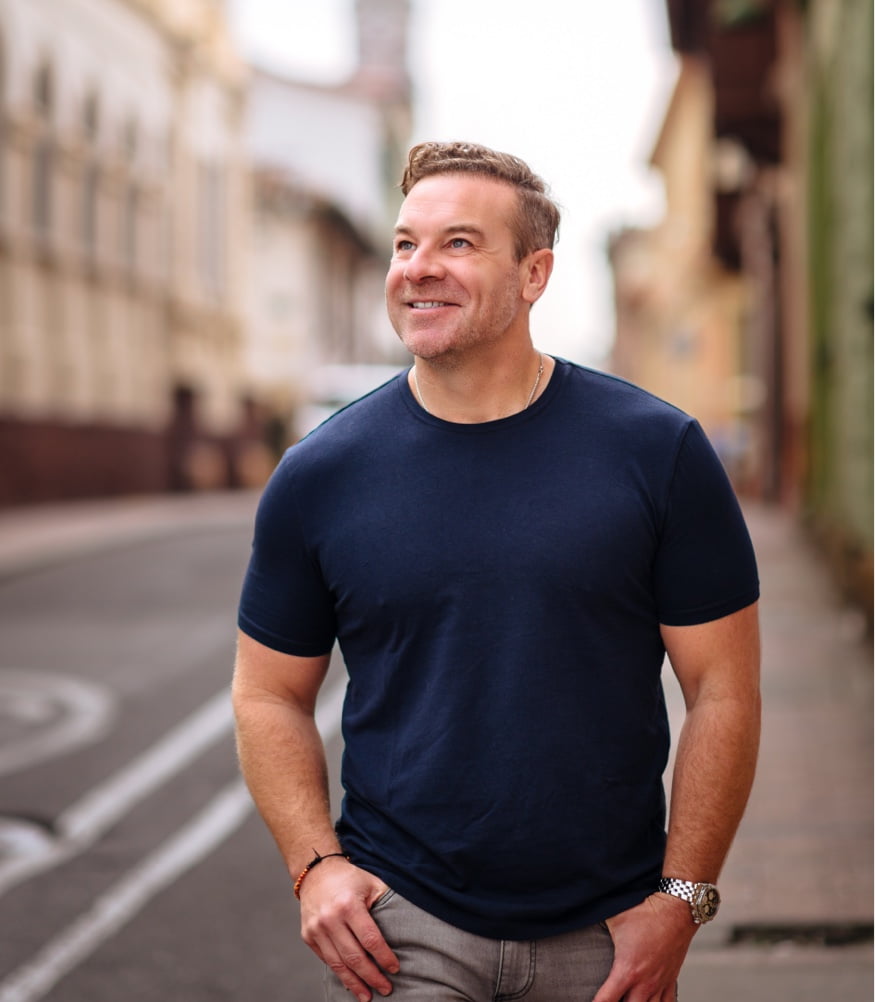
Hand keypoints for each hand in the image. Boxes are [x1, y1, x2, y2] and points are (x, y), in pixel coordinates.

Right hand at [299, 857, 399, 1001]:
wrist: (316, 873)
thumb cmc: (349, 878)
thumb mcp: (371, 883)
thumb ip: (386, 902)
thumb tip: (405, 925)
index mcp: (349, 905)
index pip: (370, 939)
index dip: (384, 957)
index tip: (395, 968)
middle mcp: (330, 919)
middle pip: (354, 957)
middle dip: (372, 976)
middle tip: (386, 989)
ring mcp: (317, 929)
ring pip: (338, 964)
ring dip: (355, 983)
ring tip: (368, 996)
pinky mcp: (308, 936)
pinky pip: (326, 960)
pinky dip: (340, 973)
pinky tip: (351, 982)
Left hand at [592, 893, 695, 1001]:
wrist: (676, 908)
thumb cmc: (645, 911)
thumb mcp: (614, 917)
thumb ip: (595, 925)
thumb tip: (577, 918)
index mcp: (627, 969)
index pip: (606, 1000)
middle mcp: (644, 982)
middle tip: (609, 999)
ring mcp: (660, 982)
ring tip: (626, 999)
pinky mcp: (671, 979)